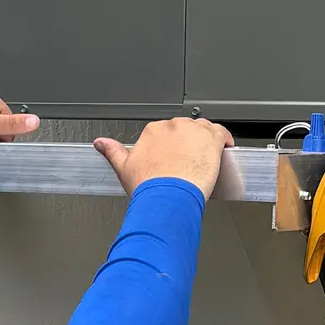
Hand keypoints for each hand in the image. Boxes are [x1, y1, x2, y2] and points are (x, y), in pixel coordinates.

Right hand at [94, 118, 234, 198]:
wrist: (167, 197)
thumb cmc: (148, 187)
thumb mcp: (124, 167)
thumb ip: (112, 151)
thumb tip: (99, 143)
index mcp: (153, 131)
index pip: (167, 132)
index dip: (173, 146)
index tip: (174, 158)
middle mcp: (173, 127)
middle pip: (185, 130)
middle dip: (189, 143)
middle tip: (190, 162)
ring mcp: (193, 131)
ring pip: (203, 130)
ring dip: (206, 141)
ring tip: (206, 159)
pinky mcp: (211, 139)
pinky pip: (222, 133)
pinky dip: (225, 140)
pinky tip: (224, 149)